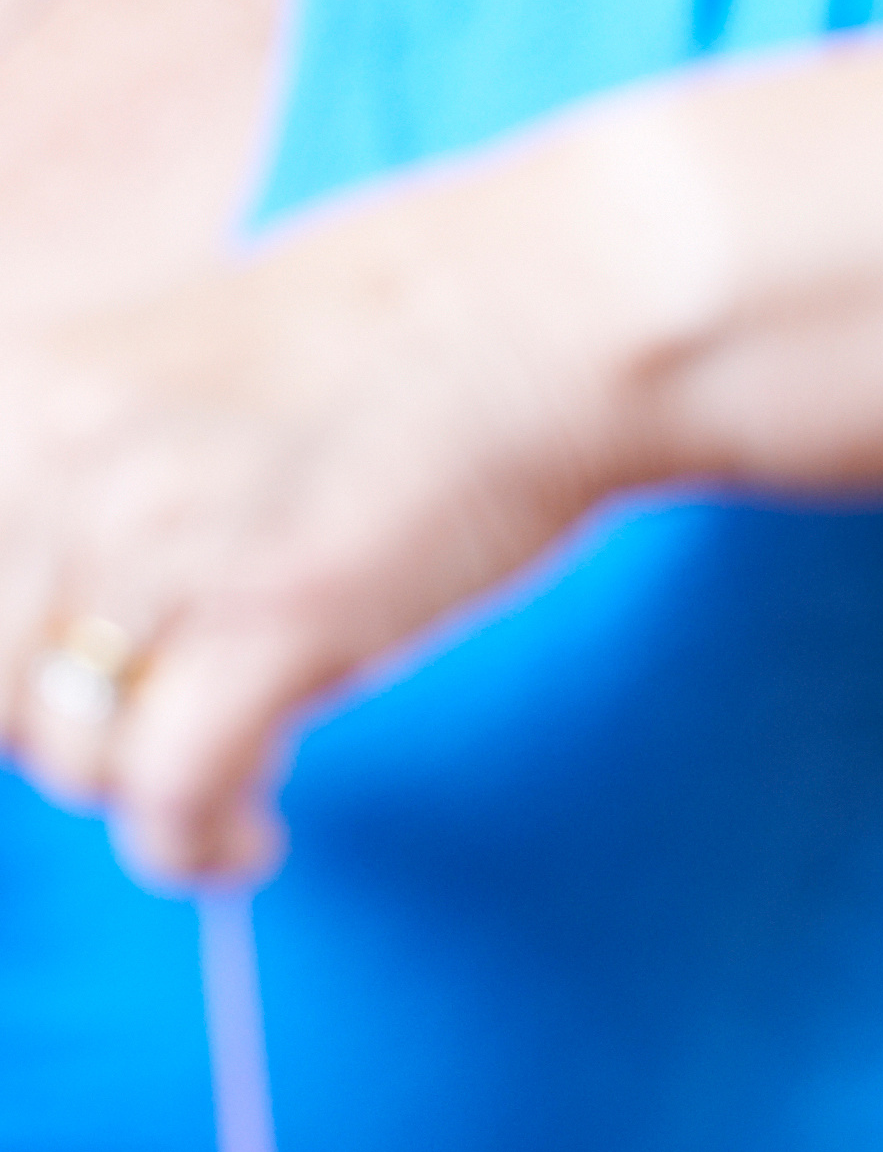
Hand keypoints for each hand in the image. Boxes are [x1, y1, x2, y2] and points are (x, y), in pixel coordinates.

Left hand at [0, 156, 654, 883]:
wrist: (558, 306)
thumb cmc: (405, 328)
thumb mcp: (174, 362)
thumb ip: (83, 460)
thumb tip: (52, 599)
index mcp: (21, 395)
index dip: (13, 663)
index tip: (64, 684)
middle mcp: (60, 468)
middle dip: (61, 735)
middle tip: (148, 730)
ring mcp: (164, 546)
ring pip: (69, 755)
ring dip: (139, 795)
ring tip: (214, 794)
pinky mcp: (277, 620)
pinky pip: (172, 791)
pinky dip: (196, 845)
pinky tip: (245, 842)